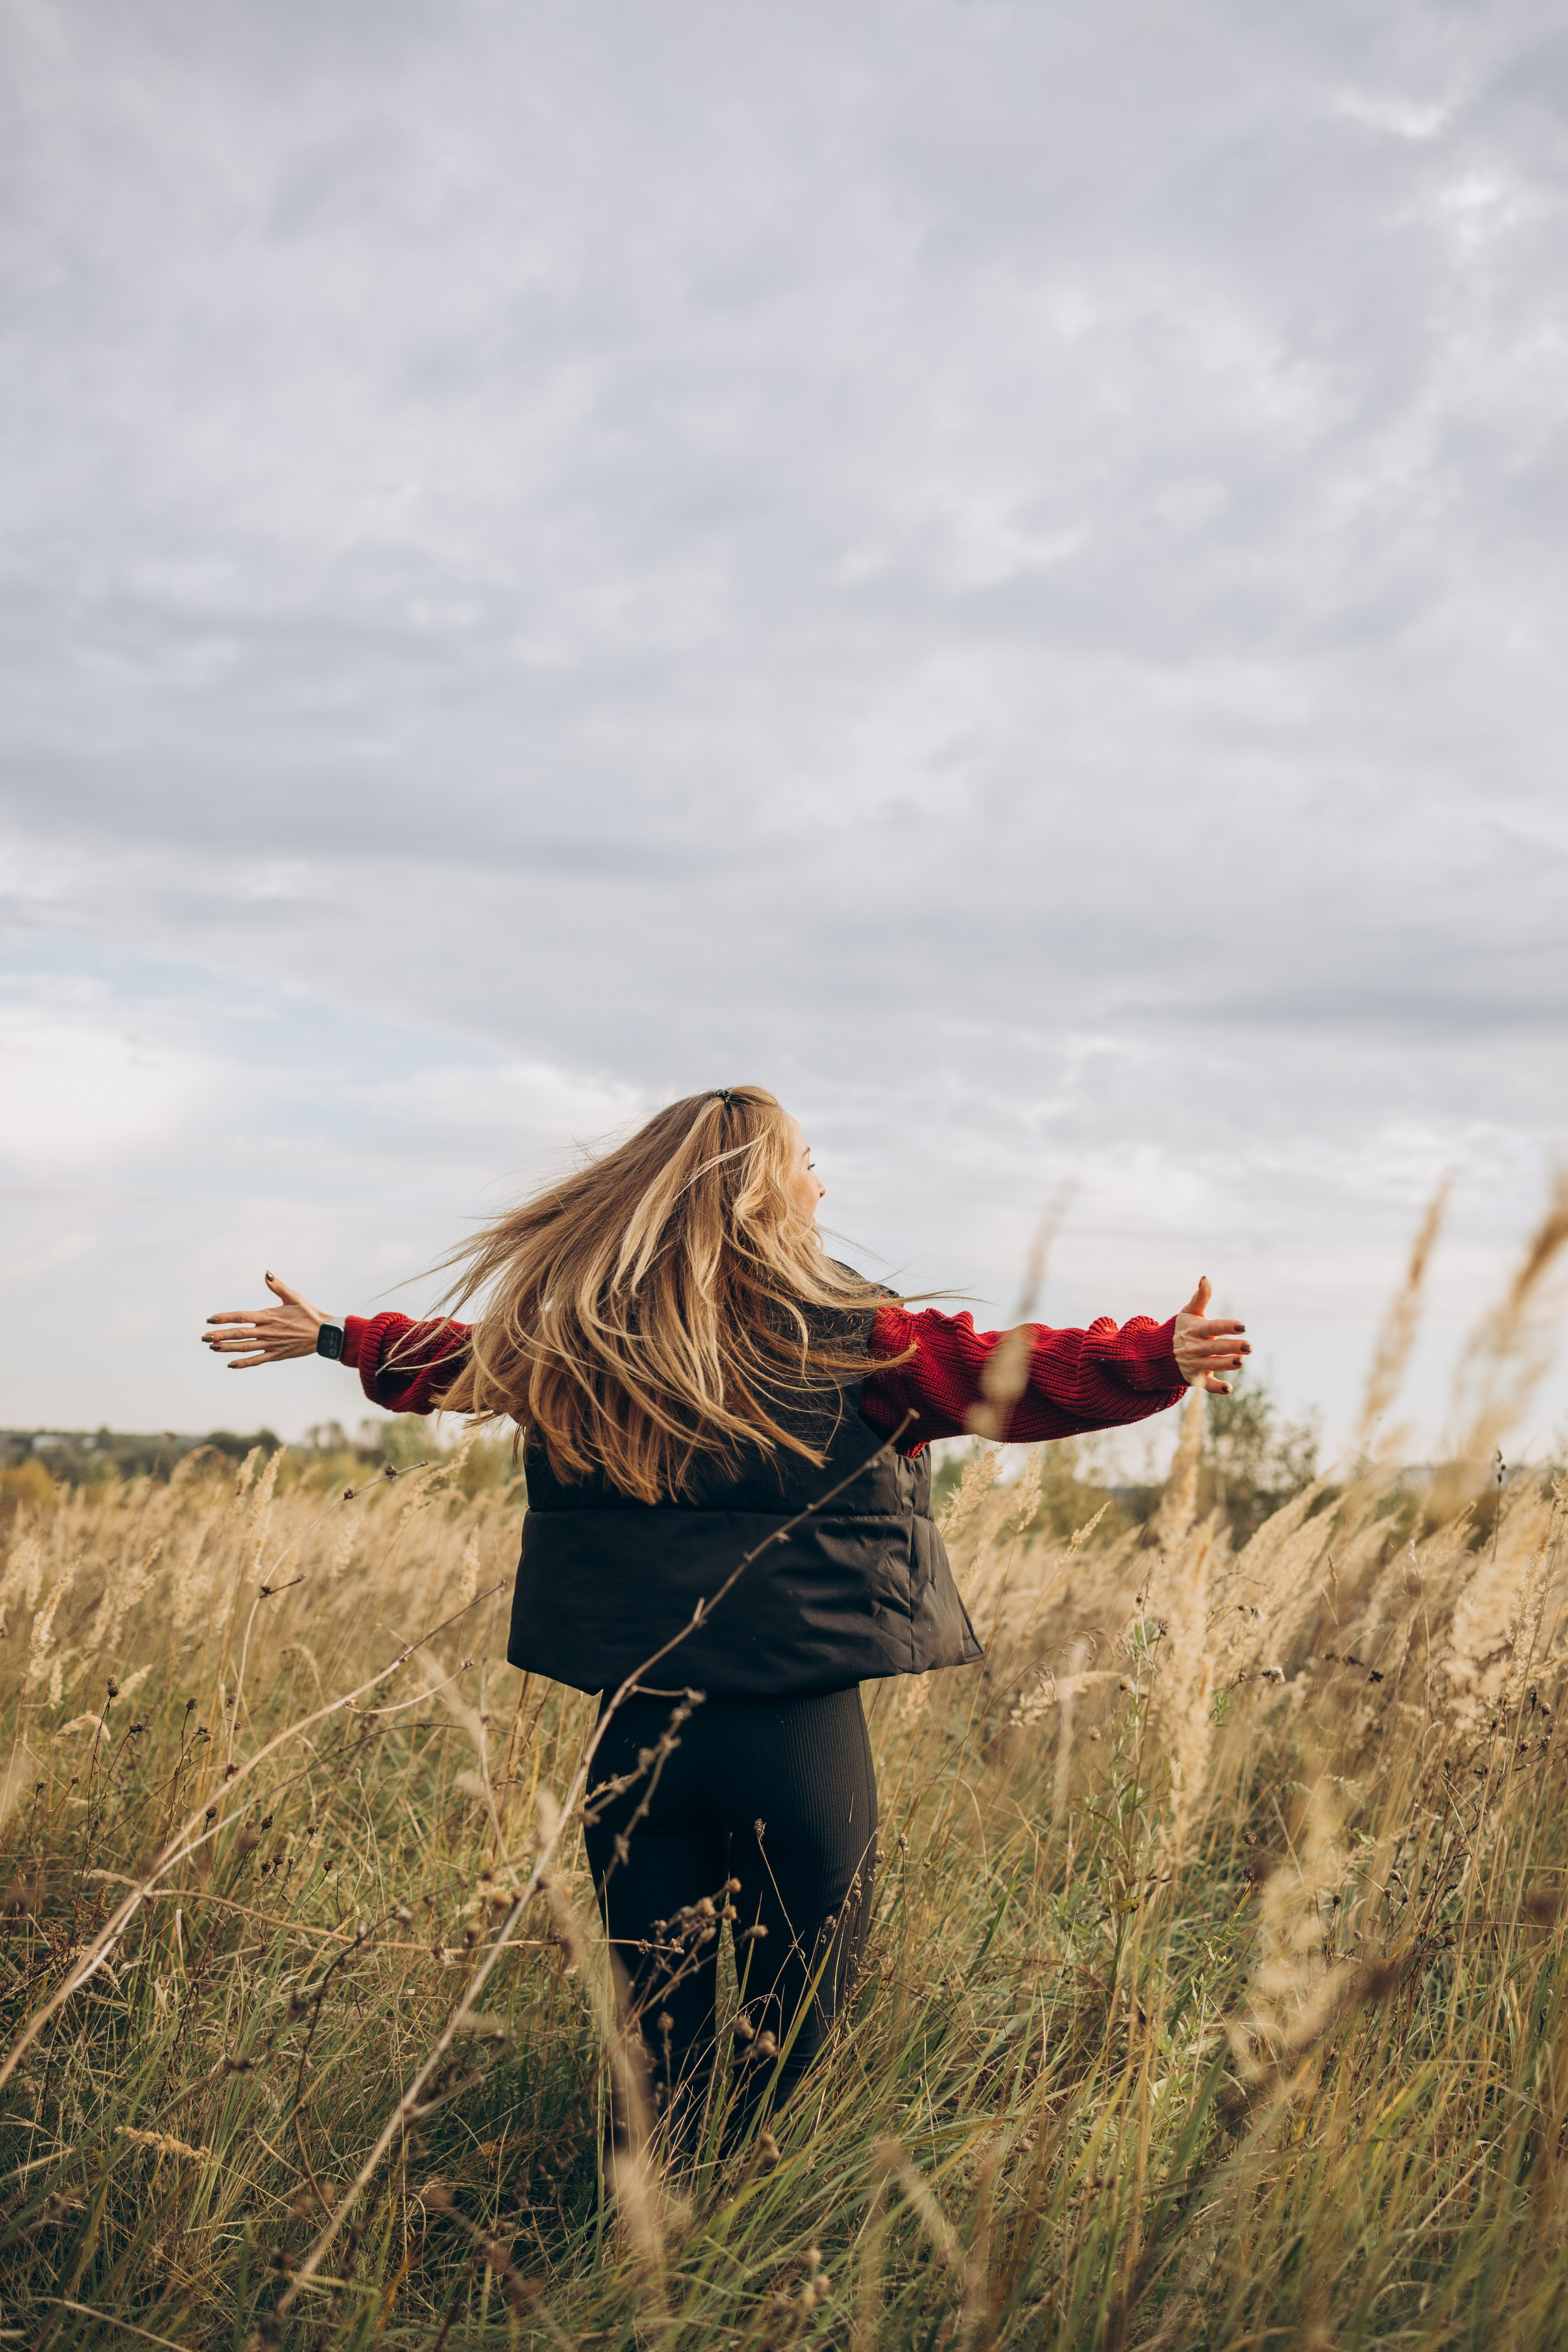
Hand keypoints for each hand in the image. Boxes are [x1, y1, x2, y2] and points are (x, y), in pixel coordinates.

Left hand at [203, 1273, 330, 1368]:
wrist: (325, 1334)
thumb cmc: (309, 1313)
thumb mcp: (294, 1297)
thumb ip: (278, 1286)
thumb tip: (266, 1273)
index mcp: (269, 1316)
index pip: (242, 1316)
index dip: (225, 1318)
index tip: (210, 1319)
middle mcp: (268, 1331)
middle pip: (239, 1333)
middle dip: (220, 1335)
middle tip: (204, 1337)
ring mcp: (272, 1344)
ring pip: (245, 1347)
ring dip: (228, 1348)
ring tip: (212, 1348)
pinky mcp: (277, 1355)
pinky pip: (257, 1360)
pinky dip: (244, 1363)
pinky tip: (231, 1365)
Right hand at [1173, 1278, 1248, 1393]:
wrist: (1160, 1352)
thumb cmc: (1182, 1328)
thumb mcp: (1189, 1312)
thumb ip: (1200, 1297)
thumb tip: (1205, 1278)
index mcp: (1194, 1330)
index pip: (1212, 1327)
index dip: (1226, 1326)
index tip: (1242, 1326)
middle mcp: (1194, 1347)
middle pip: (1214, 1347)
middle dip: (1231, 1346)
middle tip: (1249, 1346)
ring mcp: (1194, 1363)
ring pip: (1212, 1364)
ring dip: (1226, 1364)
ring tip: (1241, 1361)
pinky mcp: (1195, 1378)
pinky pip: (1206, 1384)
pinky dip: (1216, 1387)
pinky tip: (1228, 1389)